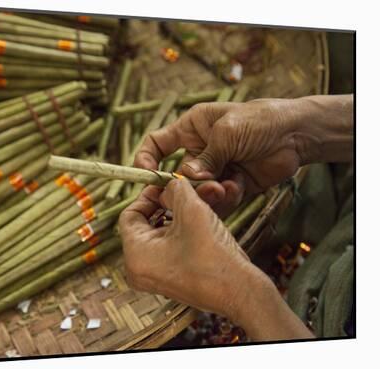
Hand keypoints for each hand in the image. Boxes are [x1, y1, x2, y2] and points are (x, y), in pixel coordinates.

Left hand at [118, 178, 314, 340]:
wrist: (241, 292)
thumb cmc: (213, 255)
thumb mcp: (191, 210)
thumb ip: (175, 190)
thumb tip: (168, 185)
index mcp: (135, 256)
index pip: (130, 215)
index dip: (147, 196)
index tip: (165, 185)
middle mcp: (139, 269)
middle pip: (145, 224)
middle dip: (166, 204)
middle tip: (183, 192)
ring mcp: (156, 276)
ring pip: (161, 234)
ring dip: (178, 215)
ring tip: (197, 203)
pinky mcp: (173, 279)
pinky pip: (170, 247)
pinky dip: (183, 231)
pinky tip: (201, 221)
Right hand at [135, 99, 306, 215]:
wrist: (298, 134)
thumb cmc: (260, 120)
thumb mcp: (227, 133)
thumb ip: (206, 158)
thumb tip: (187, 179)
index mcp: (191, 129)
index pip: (157, 144)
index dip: (146, 158)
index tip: (145, 174)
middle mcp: (199, 151)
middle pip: (176, 175)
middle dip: (183, 186)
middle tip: (194, 191)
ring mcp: (215, 170)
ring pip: (197, 192)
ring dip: (207, 194)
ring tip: (224, 188)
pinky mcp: (231, 185)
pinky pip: (219, 199)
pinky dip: (225, 197)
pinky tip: (236, 188)